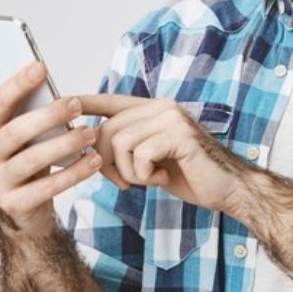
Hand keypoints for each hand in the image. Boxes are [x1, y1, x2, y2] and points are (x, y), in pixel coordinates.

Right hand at [0, 59, 130, 234]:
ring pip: (32, 160)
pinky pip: (46, 188)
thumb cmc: (21, 154)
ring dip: (64, 144)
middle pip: (15, 132)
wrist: (22, 205)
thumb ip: (2, 98)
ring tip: (89, 133)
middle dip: (47, 116)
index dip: (18, 83)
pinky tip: (92, 161)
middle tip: (75, 104)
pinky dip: (72, 174)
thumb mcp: (11, 126)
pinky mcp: (16, 203)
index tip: (41, 67)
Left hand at [76, 94, 250, 212]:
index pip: (112, 101)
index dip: (86, 102)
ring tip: (151, 179)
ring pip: (121, 143)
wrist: (229, 190)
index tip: (64, 102)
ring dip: (129, 172)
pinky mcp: (179, 134)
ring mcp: (171, 118)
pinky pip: (140, 155)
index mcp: (154, 110)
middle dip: (108, 162)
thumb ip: (128, 147)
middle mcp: (162, 107)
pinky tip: (163, 179)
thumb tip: (92, 147)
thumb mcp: (152, 159)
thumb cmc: (190, 176)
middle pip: (109, 129)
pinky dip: (145, 176)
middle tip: (125, 182)